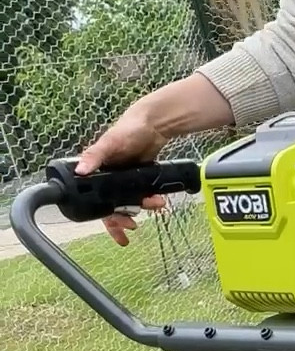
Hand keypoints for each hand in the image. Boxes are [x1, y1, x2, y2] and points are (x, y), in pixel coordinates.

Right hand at [75, 102, 172, 246]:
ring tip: (155, 205)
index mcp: (96, 172)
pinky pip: (141, 195)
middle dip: (121, 219)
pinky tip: (157, 201)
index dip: (103, 215)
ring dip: (141, 208)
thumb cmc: (127, 129)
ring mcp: (123, 180)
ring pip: (129, 203)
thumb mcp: (110, 142)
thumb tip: (80, 171)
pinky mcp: (138, 179)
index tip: (113, 225)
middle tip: (132, 226)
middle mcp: (107, 178)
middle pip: (111, 207)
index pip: (94, 199)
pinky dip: (149, 201)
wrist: (154, 124)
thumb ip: (94, 156)